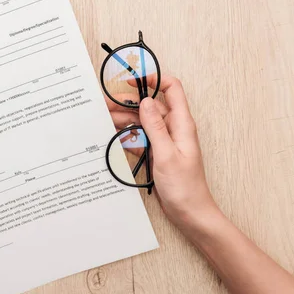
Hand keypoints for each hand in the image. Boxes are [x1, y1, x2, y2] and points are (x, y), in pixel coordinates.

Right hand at [107, 75, 218, 230]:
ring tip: (103, 118)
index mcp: (182, 124)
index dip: (153, 79)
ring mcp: (164, 140)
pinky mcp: (156, 152)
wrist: (190, 213)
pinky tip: (112, 136)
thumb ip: (156, 127)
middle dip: (128, 102)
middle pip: (149, 105)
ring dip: (123, 119)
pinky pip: (139, 138)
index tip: (132, 81)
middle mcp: (173, 128)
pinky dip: (126, 136)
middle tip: (105, 103)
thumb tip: (146, 102)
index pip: (171, 89)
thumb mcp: (167, 154)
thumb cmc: (185, 187)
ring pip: (141, 122)